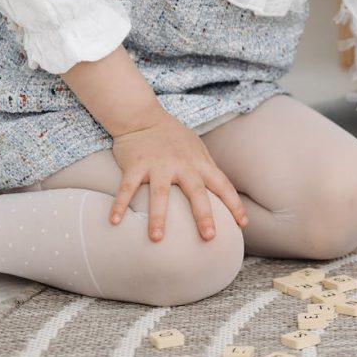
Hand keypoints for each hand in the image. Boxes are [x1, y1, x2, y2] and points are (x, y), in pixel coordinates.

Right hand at [108, 111, 247, 241]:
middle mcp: (182, 164)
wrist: (142, 117)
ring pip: (160, 193)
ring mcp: (158, 165)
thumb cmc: (173, 138)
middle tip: (209, 237)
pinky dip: (119, 204)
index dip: (234, 204)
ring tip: (157, 238)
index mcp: (199, 163)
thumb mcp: (197, 151)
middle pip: (196, 191)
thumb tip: (222, 196)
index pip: (222, 184)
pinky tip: (114, 222)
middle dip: (203, 215)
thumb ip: (207, 171)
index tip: (243, 224)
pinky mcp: (135, 164)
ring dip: (158, 216)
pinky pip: (127, 187)